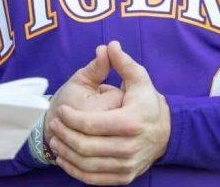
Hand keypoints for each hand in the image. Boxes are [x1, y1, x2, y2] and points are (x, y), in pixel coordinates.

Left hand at [48, 40, 170, 184]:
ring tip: (55, 139)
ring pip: (86, 165)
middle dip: (64, 135)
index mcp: (131, 122)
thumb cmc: (146, 102)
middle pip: (86, 146)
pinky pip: (92, 178)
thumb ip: (122, 62)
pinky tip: (64, 157)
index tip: (61, 110)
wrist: (164, 133)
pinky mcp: (123, 177)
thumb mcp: (139, 79)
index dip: (71, 118)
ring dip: (66, 153)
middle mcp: (129, 147)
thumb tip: (109, 45)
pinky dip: (74, 170)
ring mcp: (126, 164)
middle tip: (54, 125)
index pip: (92, 125)